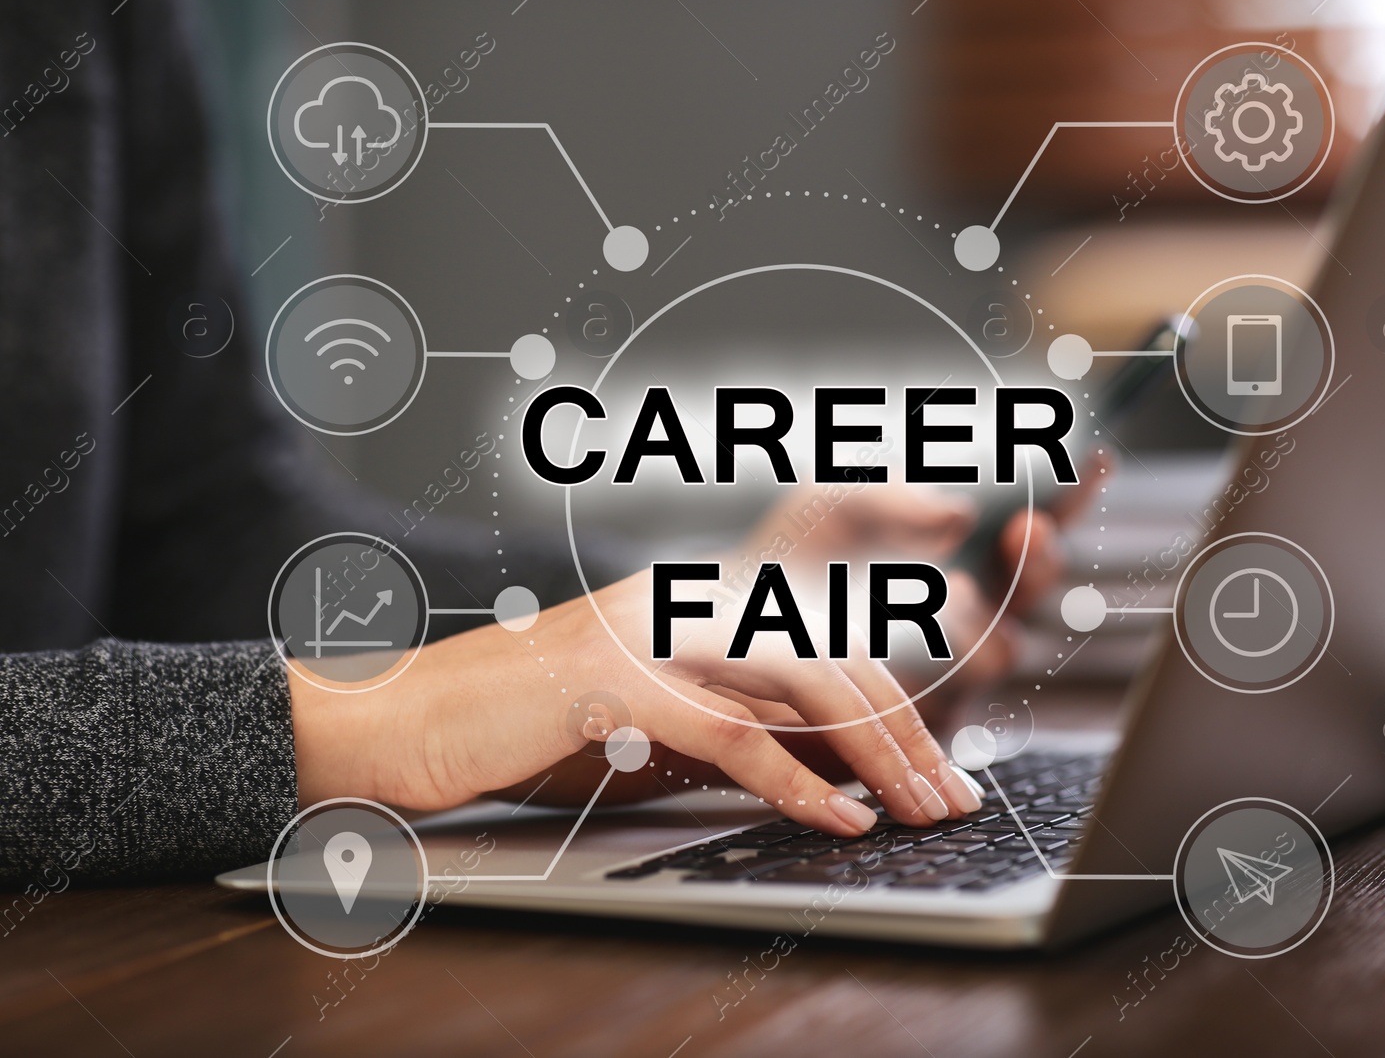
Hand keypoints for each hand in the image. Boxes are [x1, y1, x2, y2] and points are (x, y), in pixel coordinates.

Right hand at [288, 568, 986, 837]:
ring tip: (923, 810)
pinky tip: (842, 822)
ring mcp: (651, 632)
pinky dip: (800, 783)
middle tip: (954, 797)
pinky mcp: (616, 680)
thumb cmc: (518, 732)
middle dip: (909, 731)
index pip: (826, 631)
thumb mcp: (644, 730)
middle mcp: (684, 600)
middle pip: (836, 654)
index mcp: (696, 601)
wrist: (394, 724)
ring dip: (879, 753)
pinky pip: (734, 732)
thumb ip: (728, 732)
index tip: (942, 759)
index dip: (900, 686)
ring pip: (804, 680)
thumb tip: (822, 774)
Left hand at [739, 465, 1109, 720]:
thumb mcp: (835, 503)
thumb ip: (894, 497)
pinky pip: (952, 703)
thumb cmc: (790, 558)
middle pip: (1034, 583)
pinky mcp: (922, 712)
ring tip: (947, 596)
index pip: (1032, 515)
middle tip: (1024, 530)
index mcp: (960, 543)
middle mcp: (969, 600)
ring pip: (1001, 646)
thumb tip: (957, 515)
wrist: (732, 626)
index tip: (1089, 462)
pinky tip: (911, 642)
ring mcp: (950, 659)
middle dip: (1039, 555)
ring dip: (981, 620)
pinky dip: (936, 675)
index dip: (1070, 491)